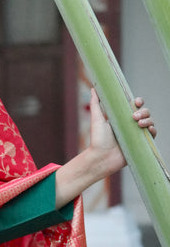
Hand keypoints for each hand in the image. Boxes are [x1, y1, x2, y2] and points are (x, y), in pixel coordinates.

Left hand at [55, 91, 156, 207]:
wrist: (101, 158)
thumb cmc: (97, 140)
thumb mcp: (97, 119)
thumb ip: (96, 104)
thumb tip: (93, 88)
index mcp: (122, 117)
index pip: (135, 106)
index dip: (138, 102)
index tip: (136, 102)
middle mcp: (131, 125)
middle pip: (145, 112)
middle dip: (143, 111)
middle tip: (134, 117)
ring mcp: (136, 134)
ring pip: (150, 122)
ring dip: (148, 120)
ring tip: (138, 124)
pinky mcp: (140, 144)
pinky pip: (152, 135)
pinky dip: (153, 130)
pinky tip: (148, 129)